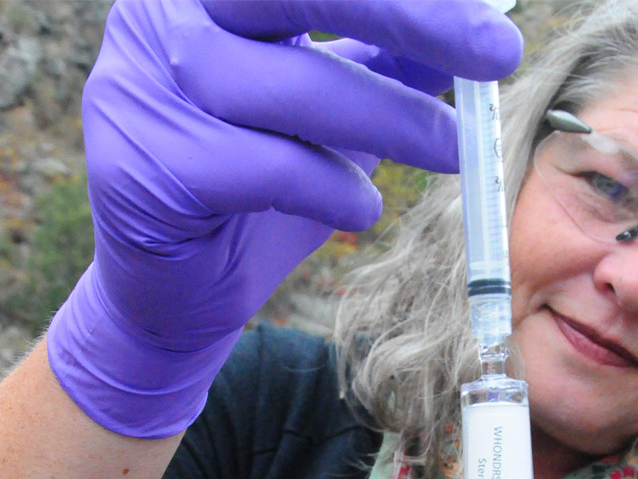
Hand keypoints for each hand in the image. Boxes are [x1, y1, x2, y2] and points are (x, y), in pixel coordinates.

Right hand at [45, 0, 522, 436]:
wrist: (170, 292)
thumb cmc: (250, 183)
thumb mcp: (332, 109)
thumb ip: (388, 58)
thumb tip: (482, 21)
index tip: (488, 19)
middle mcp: (163, 19)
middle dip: (410, 15)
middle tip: (496, 54)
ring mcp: (141, 88)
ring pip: (292, 88)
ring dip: (390, 121)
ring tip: (452, 151)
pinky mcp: (142, 168)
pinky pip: (265, 167)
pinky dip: (331, 188)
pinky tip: (359, 209)